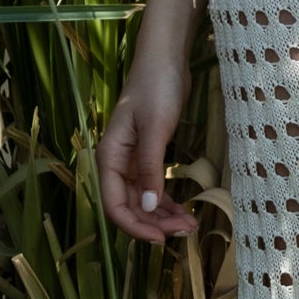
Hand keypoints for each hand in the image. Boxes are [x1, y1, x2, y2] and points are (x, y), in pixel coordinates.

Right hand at [98, 50, 197, 241]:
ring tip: (190, 226)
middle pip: (129, 206)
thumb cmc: (156, 87)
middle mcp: (116, 162)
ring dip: (163, 216)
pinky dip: (166, 200)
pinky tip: (183, 210)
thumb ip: (150, 167)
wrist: (166, 58)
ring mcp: (132, 160)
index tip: (160, 239)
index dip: (135, 226)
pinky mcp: (149, 154)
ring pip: (143, 199)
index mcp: (109, 157)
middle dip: (154, 224)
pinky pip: (153, 186)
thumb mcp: (155, 128)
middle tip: (185, 232)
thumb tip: (148, 206)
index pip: (114, 205)